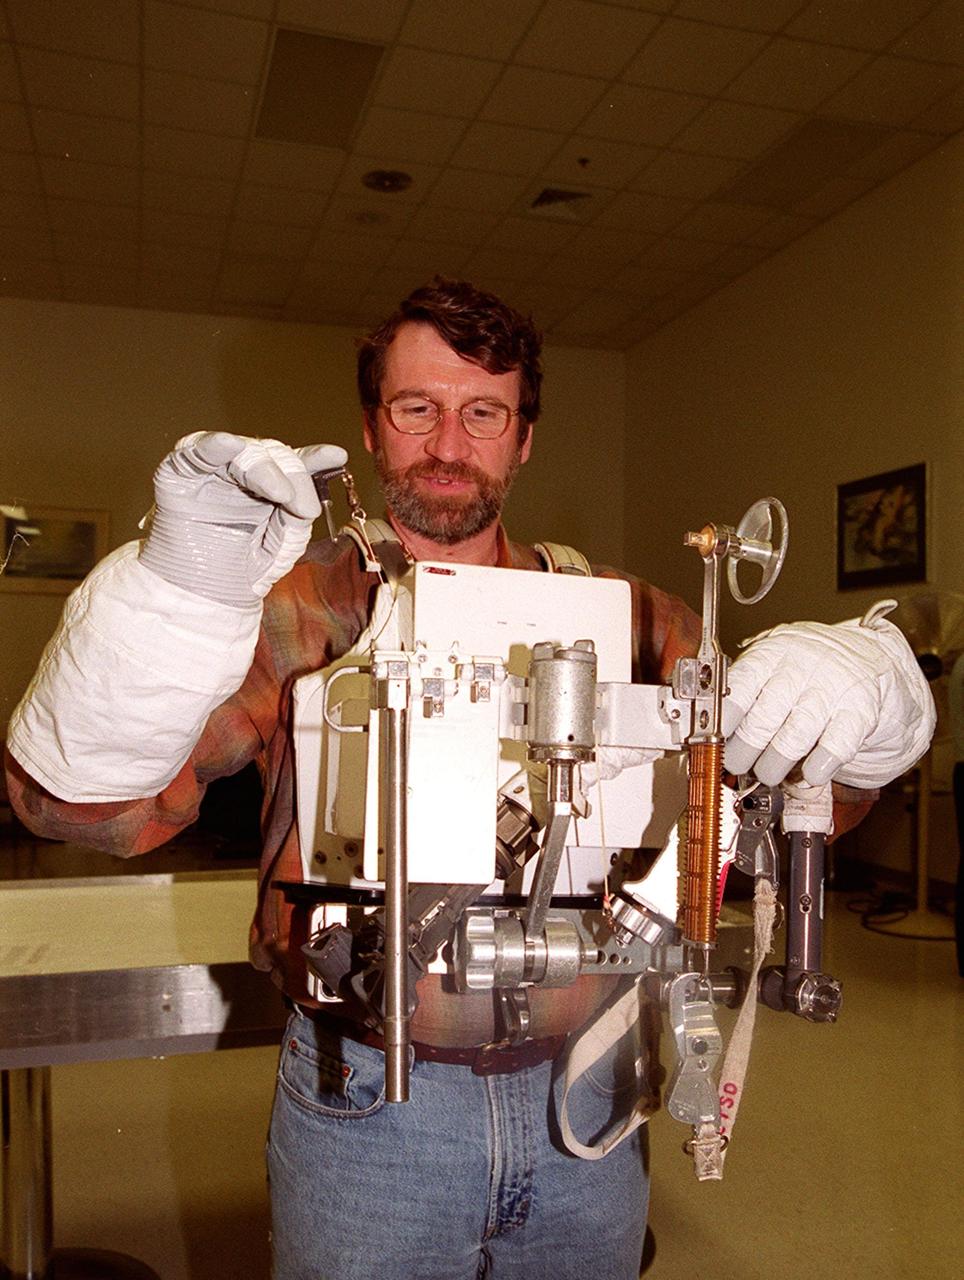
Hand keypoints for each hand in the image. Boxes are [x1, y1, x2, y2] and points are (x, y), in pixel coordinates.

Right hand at [139, 432, 346, 606]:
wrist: (204, 594)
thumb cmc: (243, 567)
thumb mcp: (283, 541)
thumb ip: (297, 513)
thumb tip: (310, 497)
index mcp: (269, 485)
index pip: (295, 464)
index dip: (315, 458)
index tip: (337, 456)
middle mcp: (242, 472)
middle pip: (273, 455)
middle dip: (293, 475)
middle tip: (303, 508)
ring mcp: (212, 470)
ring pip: (242, 452)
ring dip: (265, 469)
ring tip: (281, 494)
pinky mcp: (179, 474)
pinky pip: (194, 452)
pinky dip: (212, 446)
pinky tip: (229, 444)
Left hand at [722, 602, 935, 787]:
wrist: (861, 653)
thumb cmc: (801, 669)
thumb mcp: (769, 669)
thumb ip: (745, 700)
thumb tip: (717, 743)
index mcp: (769, 655)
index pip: (738, 688)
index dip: (722, 721)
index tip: (712, 742)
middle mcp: (800, 667)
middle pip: (764, 719)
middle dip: (744, 751)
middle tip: (738, 765)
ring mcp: (832, 687)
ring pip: (796, 736)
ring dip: (775, 764)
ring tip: (767, 773)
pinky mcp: (861, 709)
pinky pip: (837, 745)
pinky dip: (819, 767)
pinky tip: (810, 774)